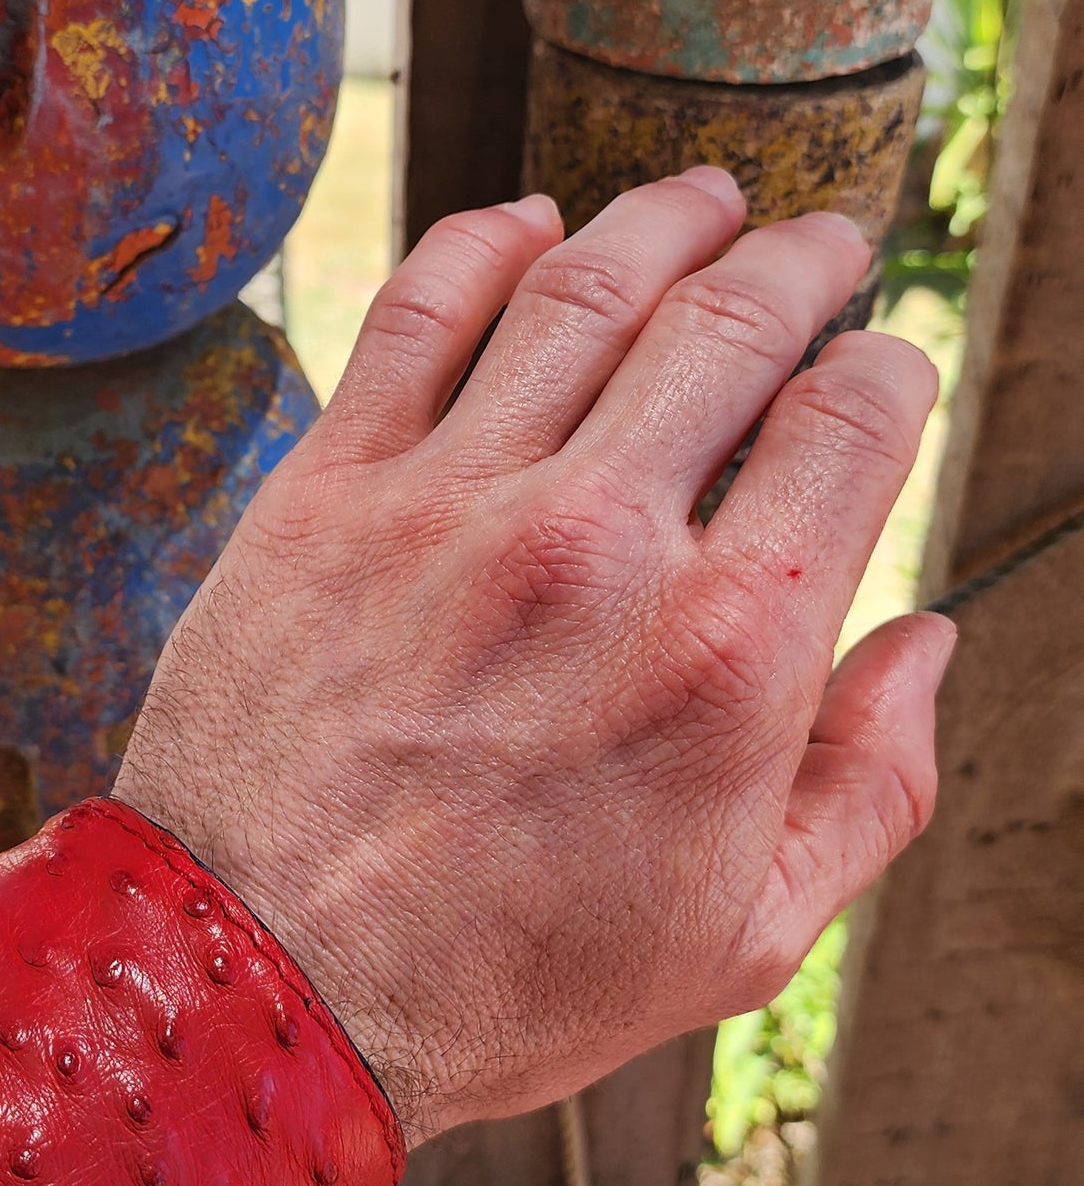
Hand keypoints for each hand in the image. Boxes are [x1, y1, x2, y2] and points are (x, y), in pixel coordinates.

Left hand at [119, 172, 949, 1146]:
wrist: (263, 986)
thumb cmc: (506, 981)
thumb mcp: (745, 938)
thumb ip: (870, 785)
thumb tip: (923, 644)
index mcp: (731, 646)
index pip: (853, 422)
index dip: (890, 371)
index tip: (885, 372)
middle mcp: (603, 542)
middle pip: (734, 318)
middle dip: (802, 258)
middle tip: (823, 241)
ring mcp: (456, 499)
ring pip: (585, 283)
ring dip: (665, 218)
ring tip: (706, 200)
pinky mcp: (330, 488)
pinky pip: (420, 309)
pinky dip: (487, 240)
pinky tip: (529, 220)